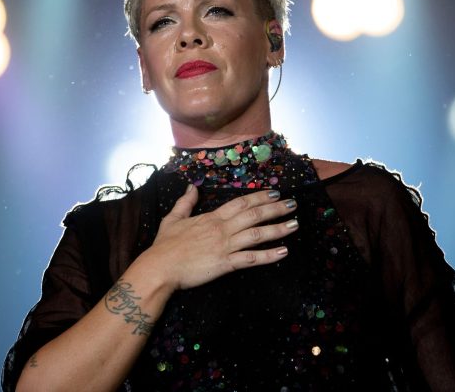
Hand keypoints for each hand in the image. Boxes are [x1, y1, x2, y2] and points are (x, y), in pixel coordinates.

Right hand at [143, 184, 298, 291]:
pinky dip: (269, 256)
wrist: (160, 267)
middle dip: (275, 208)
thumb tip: (191, 187)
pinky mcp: (225, 264)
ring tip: (294, 224)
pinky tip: (283, 252)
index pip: (241, 203)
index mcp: (212, 217)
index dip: (259, 197)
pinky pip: (251, 259)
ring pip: (257, 234)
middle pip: (254, 215)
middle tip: (293, 204)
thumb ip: (185, 202)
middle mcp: (222, 228)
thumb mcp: (173, 218)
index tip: (275, 193)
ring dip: (278, 229)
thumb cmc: (165, 245)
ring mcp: (225, 246)